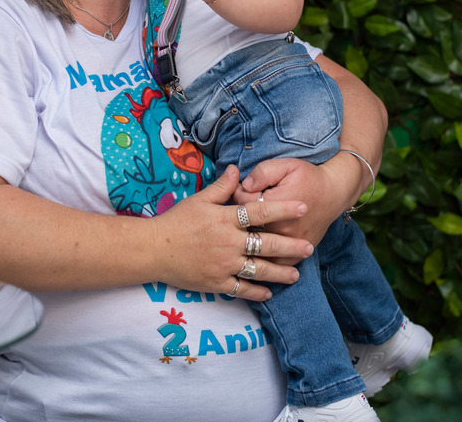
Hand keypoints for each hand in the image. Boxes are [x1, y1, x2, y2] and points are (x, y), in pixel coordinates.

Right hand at [153, 166, 312, 300]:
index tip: (303, 208)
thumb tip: (238, 169)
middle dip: (290, 247)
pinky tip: (269, 292)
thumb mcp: (198, 199)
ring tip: (296, 275)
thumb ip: (222, 187)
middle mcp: (228, 242)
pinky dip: (257, 292)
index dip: (284, 209)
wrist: (152, 249)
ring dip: (280, 273)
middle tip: (308, 248)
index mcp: (225, 219)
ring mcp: (223, 265)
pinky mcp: (216, 283)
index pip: (261, 211)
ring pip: (259, 270)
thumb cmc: (175, 222)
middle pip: (266, 244)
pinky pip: (242, 289)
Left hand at [234, 157, 360, 264]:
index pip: (241, 202)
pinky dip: (263, 261)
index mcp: (275, 203)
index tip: (243, 190)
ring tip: (247, 231)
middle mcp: (280, 227)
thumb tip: (245, 184)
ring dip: (247, 242)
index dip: (238, 193)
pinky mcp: (295, 255)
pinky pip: (273, 265)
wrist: (333, 194)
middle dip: (240, 219)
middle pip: (245, 227)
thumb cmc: (307, 178)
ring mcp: (288, 244)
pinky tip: (257, 254)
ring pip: (255, 249)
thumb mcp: (286, 166)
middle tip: (246, 209)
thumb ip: (263, 172)